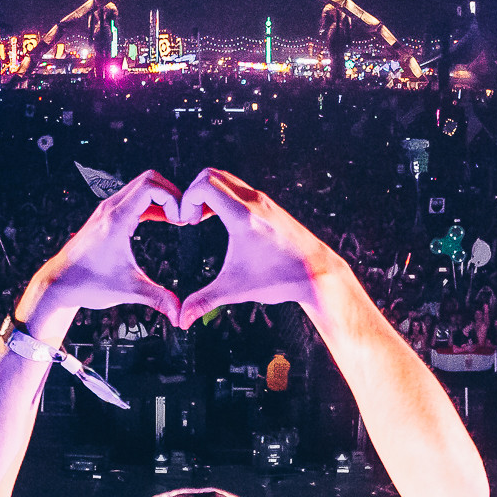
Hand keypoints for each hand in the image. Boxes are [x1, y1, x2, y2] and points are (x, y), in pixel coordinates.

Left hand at [19, 171, 182, 338]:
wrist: (58, 283)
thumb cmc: (89, 285)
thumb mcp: (128, 291)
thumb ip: (158, 299)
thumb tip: (181, 316)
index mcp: (116, 220)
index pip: (150, 186)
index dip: (173, 197)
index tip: (182, 221)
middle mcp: (111, 208)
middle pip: (149, 178)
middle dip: (173, 193)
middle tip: (185, 218)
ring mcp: (108, 209)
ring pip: (142, 185)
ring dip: (163, 197)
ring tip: (178, 220)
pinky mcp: (107, 215)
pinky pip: (136, 198)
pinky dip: (154, 203)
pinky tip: (166, 221)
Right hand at [176, 168, 344, 327]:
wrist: (317, 272)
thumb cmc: (278, 280)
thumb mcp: (236, 290)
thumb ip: (204, 302)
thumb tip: (180, 321)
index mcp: (243, 216)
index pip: (204, 186)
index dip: (185, 200)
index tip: (185, 224)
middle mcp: (253, 201)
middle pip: (210, 174)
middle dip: (192, 193)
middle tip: (190, 219)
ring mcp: (262, 200)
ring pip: (225, 178)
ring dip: (207, 193)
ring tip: (201, 220)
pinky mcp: (268, 204)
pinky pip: (237, 187)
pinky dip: (221, 196)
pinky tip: (219, 221)